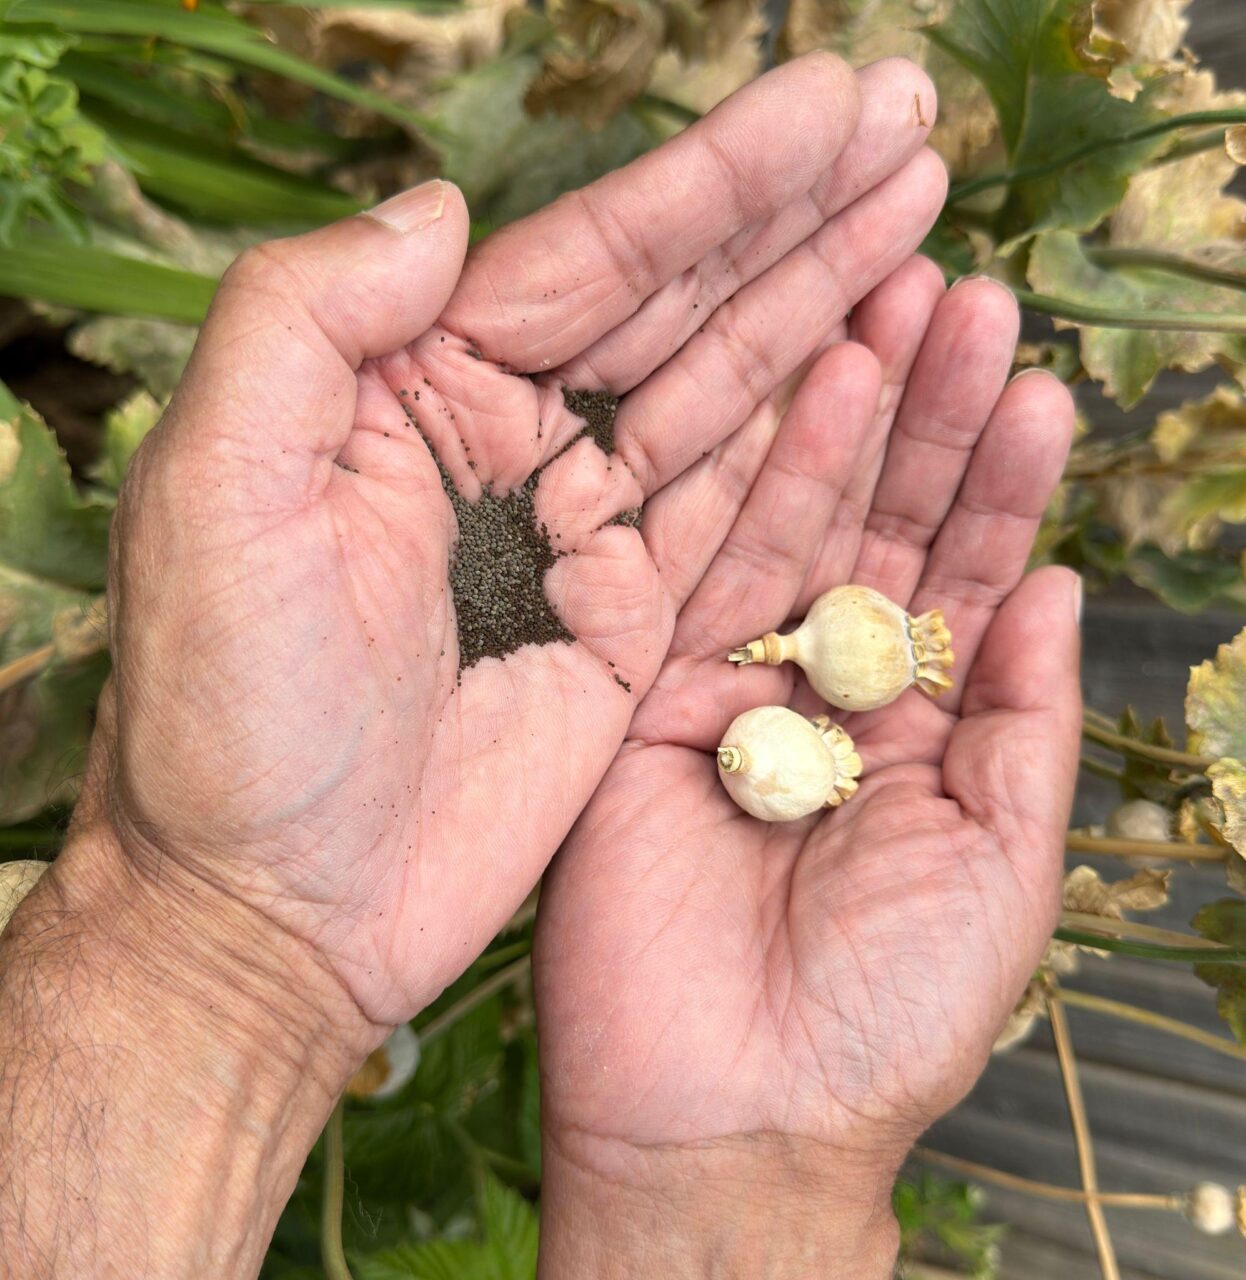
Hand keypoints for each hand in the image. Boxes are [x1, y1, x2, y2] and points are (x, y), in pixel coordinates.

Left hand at [73, 53, 945, 1028]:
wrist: (277, 902)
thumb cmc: (226, 711)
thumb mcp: (219, 489)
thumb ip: (309, 320)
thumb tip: (441, 208)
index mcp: (412, 390)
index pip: (588, 257)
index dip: (716, 179)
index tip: (831, 104)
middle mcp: (506, 446)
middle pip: (676, 305)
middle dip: (796, 214)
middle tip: (910, 124)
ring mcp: (578, 537)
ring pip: (724, 393)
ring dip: (824, 304)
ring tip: (922, 213)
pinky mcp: (631, 626)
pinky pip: (735, 513)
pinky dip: (810, 442)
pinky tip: (877, 365)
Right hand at [533, 267, 1080, 1275]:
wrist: (725, 1108)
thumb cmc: (883, 1013)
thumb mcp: (998, 866)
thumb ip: (1023, 724)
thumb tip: (1060, 585)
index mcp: (917, 728)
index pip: (962, 580)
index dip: (998, 483)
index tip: (1032, 385)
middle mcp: (824, 688)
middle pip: (882, 528)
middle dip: (928, 417)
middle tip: (967, 297)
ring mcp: (732, 683)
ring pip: (798, 526)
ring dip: (853, 418)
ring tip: (904, 306)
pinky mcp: (649, 693)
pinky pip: (710, 572)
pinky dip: (760, 482)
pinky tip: (811, 388)